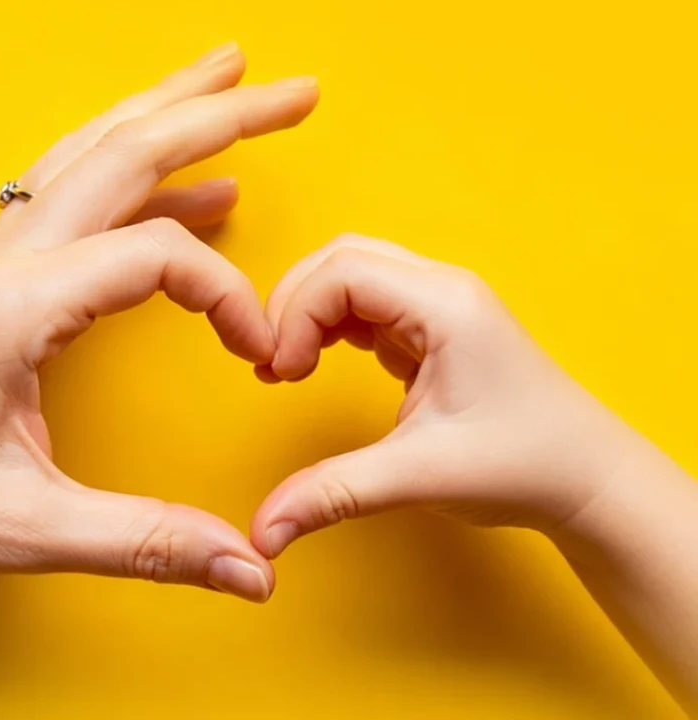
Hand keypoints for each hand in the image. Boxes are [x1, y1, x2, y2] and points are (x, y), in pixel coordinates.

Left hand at [0, 44, 318, 606]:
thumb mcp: (18, 531)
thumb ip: (145, 542)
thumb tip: (247, 566)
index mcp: (10, 308)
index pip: (154, 258)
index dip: (228, 298)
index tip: (260, 353)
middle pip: (123, 153)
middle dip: (217, 114)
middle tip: (293, 90)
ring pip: (91, 157)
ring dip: (167, 118)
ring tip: (231, 88)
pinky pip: (73, 203)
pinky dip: (135, 182)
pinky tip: (183, 194)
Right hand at [251, 234, 637, 556]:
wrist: (584, 480)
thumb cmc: (523, 465)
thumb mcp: (421, 476)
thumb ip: (335, 493)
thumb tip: (264, 531)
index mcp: (446, 306)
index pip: (344, 273)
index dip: (295, 315)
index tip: (279, 373)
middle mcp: (442, 291)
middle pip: (341, 259)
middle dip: (294, 304)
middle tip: (271, 363)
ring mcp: (439, 306)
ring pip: (351, 275)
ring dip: (309, 312)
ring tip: (286, 365)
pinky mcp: (433, 329)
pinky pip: (367, 305)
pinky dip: (330, 325)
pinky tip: (315, 362)